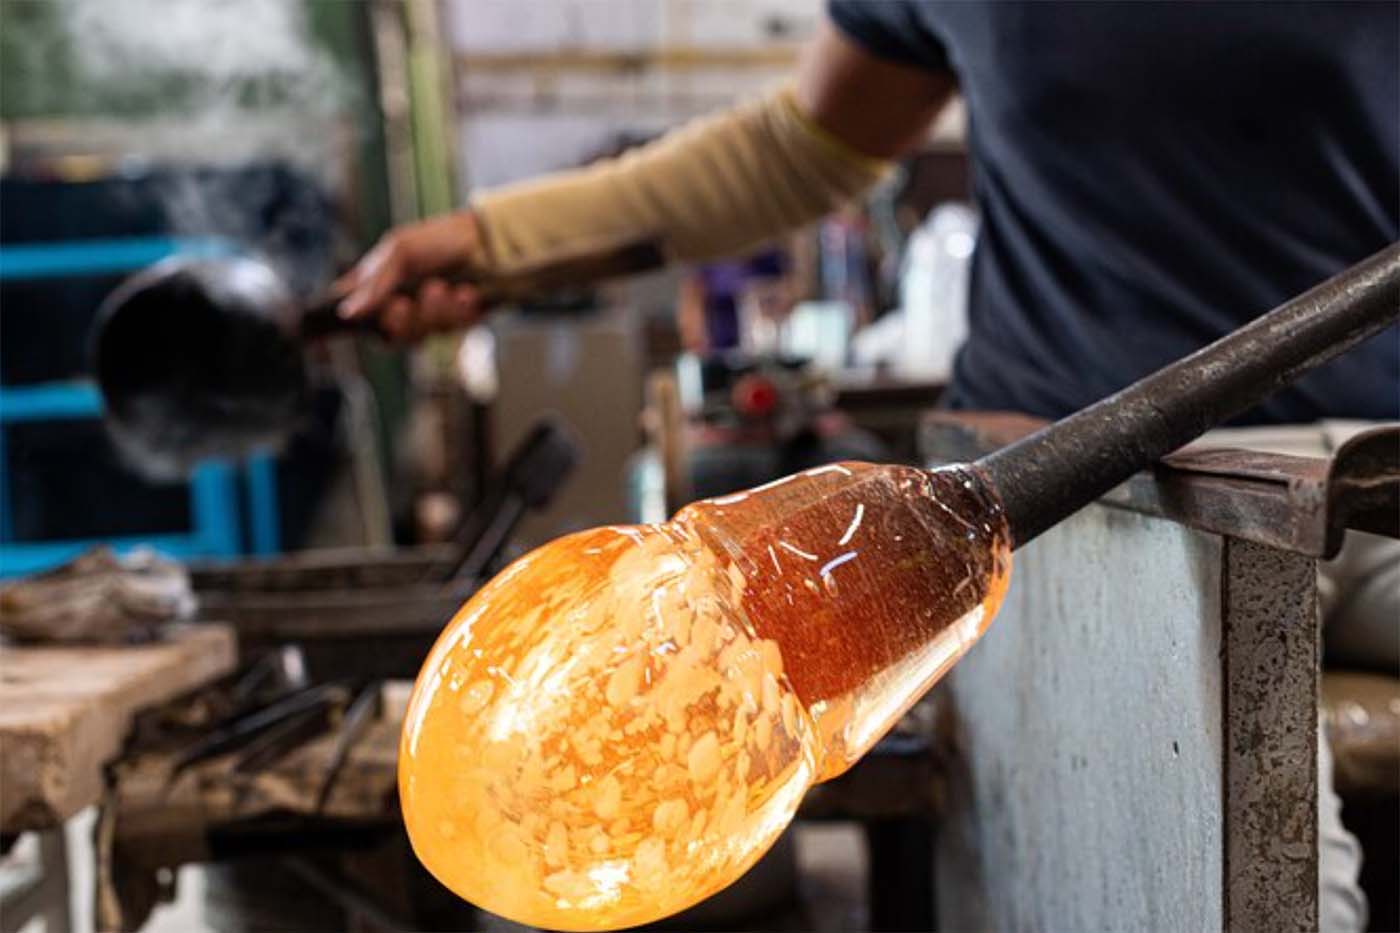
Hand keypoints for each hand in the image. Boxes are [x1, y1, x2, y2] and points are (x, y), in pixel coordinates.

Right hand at [334, 210, 488, 342]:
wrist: (486, 238)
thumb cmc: (437, 238)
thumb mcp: (399, 251)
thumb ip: (375, 284)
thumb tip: (346, 314)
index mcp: (380, 290)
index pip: (355, 320)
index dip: (347, 329)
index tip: (332, 333)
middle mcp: (403, 309)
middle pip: (391, 338)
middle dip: (399, 321)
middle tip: (403, 302)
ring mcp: (431, 319)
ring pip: (423, 335)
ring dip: (432, 310)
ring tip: (440, 286)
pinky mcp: (458, 323)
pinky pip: (452, 330)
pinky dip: (458, 310)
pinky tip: (466, 293)